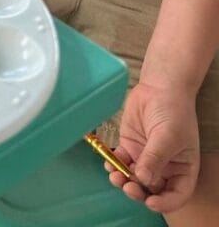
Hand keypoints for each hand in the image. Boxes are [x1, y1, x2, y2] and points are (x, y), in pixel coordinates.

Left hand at [110, 80, 199, 213]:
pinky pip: (121, 161)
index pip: (176, 195)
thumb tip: (143, 179)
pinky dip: (114, 165)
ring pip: (134, 178)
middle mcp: (164, 168)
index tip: (151, 203)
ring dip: (124, 181)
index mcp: (182, 170)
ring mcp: (145, 158)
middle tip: (128, 187)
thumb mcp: (168, 137)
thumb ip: (155, 158)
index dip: (164, 203)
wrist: (159, 88)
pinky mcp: (130, 146)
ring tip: (115, 176)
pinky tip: (109, 163)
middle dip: (139, 192)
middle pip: (151, 189)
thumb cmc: (173, 112)